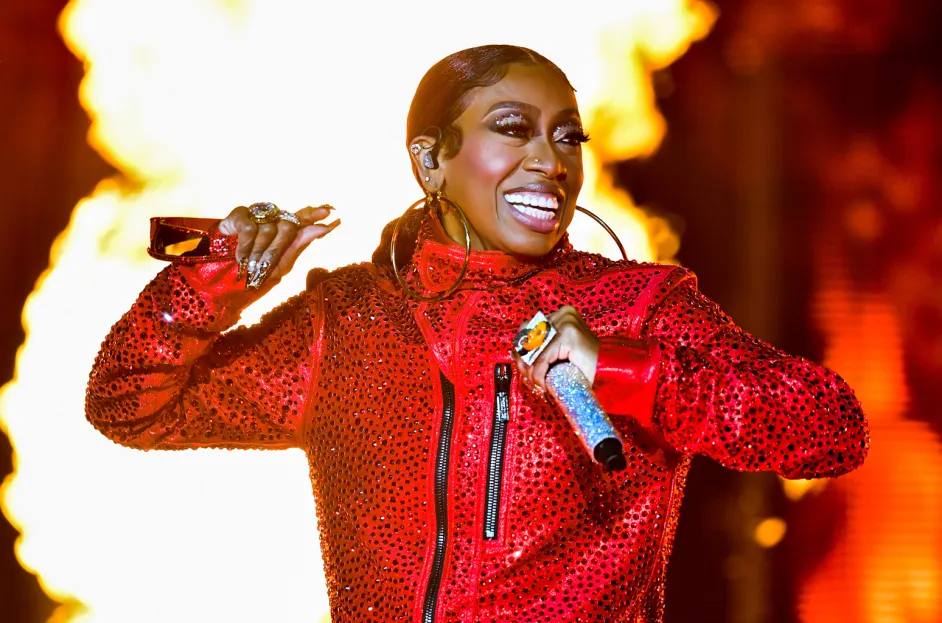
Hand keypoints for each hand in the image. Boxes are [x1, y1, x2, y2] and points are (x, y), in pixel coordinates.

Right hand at [217, 205, 339, 289]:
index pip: (303, 218)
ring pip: (268, 230)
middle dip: (278, 249)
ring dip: (259, 252)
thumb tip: (322, 228)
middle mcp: (274, 219)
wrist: (226, 275)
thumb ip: (300, 245)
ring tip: (250, 265)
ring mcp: (258, 215)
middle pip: (287, 227)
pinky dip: (246, 247)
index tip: (326, 214)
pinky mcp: (241, 214)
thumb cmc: (258, 270)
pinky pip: (250, 229)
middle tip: (266, 265)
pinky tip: (241, 257)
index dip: (313, 214)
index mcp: (287, 230)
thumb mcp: (281, 265)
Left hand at [513, 305, 599, 390]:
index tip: (524, 369)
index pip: (529, 328)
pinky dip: (540, 375)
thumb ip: (540, 349)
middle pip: (529, 338)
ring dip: (531, 372)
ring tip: (538, 384)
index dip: (522, 350)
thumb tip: (514, 352)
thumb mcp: (558, 353)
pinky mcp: (569, 336)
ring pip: (535, 351)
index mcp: (561, 314)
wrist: (609, 373)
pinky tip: (545, 385)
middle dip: (524, 361)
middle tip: (530, 379)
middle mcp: (564, 314)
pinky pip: (543, 359)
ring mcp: (567, 322)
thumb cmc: (584, 365)